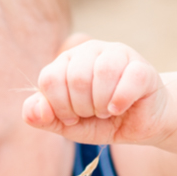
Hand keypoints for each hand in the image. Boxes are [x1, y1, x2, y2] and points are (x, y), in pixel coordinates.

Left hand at [23, 39, 170, 145]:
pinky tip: (119, 108)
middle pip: (76, 77)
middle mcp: (90, 50)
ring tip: (107, 110)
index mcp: (67, 60)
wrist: (140, 125)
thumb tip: (35, 112)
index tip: (72, 117)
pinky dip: (120, 102)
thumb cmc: (102, 120)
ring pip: (103, 73)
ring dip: (101, 104)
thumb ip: (44, 118)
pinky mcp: (141, 67)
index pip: (49, 78)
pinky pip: (127, 80)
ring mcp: (117, 54)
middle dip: (82, 108)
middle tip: (93, 113)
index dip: (59, 106)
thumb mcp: (68, 125)